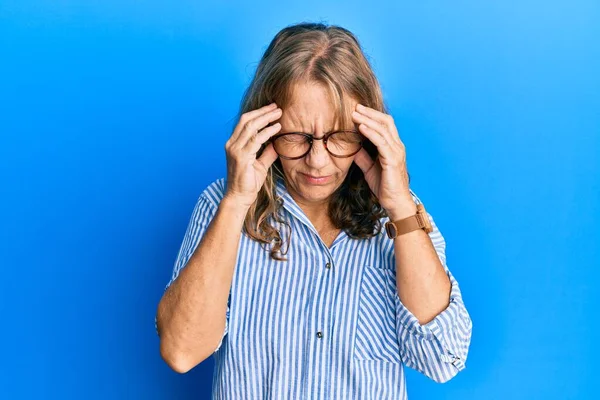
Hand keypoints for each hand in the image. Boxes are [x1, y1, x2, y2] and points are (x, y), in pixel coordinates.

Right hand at [224, 102, 281, 208]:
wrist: (239, 198)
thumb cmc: (248, 183)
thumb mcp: (260, 165)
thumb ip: (266, 153)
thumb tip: (276, 144)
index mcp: (234, 144)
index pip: (245, 122)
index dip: (258, 113)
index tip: (272, 109)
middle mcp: (232, 144)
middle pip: (247, 120)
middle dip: (262, 111)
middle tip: (277, 107)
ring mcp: (235, 150)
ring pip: (251, 126)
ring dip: (266, 118)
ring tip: (279, 114)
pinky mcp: (241, 157)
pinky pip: (256, 139)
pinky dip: (267, 131)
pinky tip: (277, 128)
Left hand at [351, 104, 415, 219]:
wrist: (395, 203)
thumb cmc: (384, 187)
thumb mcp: (370, 168)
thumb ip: (363, 156)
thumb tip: (352, 147)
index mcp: (393, 147)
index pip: (384, 124)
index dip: (372, 116)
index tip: (357, 110)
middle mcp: (397, 146)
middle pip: (385, 121)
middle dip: (369, 113)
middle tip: (354, 106)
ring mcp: (397, 152)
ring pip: (383, 129)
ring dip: (367, 119)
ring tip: (354, 114)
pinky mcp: (392, 160)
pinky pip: (381, 142)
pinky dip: (371, 132)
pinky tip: (360, 127)